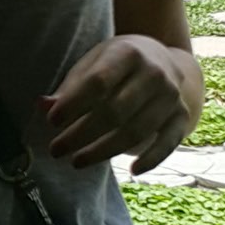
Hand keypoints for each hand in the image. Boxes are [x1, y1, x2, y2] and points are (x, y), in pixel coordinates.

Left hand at [42, 35, 190, 176]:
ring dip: (104, 151)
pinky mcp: (182, 117)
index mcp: (128, 53)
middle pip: (115, 111)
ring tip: (77, 162)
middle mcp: (154, 73)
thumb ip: (70, 87)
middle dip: (82, 134)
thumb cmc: (118, 65)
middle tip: (56, 149)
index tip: (51, 121)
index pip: (99, 82)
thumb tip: (42, 107)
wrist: (165, 60)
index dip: (74, 104)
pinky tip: (132, 171)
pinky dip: (151, 159)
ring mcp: (172, 96)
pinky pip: (167, 143)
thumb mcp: (94, 64)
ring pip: (136, 131)